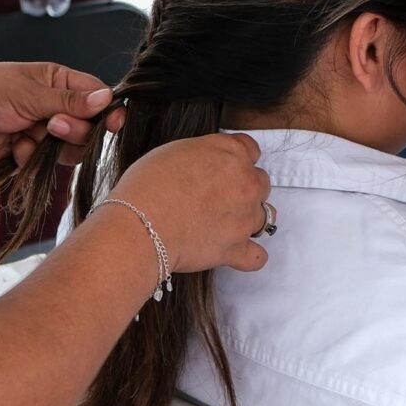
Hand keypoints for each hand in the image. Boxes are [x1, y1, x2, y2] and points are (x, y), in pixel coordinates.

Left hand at [0, 61, 120, 191]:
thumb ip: (69, 100)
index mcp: (57, 82)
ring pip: (70, 149)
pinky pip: (45, 164)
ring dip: (54, 147)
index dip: (108, 109)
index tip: (115, 122)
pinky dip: (31, 159)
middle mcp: (53, 106)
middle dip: (74, 130)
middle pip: (88, 127)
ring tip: (31, 137)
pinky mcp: (27, 154)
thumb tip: (107, 98)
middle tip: (52, 126)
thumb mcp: (29, 93)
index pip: (96, 95)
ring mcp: (40, 132)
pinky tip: (14, 149)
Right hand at [110, 132, 272, 274]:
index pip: (250, 149)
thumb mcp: (174, 151)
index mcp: (231, 153)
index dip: (237, 160)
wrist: (141, 226)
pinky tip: (237, 252)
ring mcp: (245, 218)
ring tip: (225, 224)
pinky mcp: (237, 249)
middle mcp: (245, 183)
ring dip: (248, 219)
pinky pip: (257, 256)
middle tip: (219, 198)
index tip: (226, 168)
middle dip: (244, 189)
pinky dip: (248, 255)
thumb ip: (202, 156)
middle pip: (261, 183)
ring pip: (265, 217)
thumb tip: (205, 166)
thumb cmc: (148, 186)